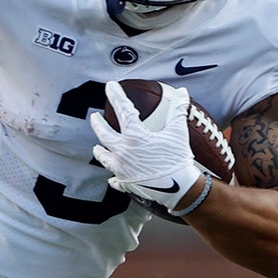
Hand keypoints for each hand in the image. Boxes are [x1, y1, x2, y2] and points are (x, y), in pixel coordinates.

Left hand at [89, 80, 199, 210]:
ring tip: (97, 147)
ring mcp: (122, 169)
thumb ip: (179, 110)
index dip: (116, 96)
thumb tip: (183, 92)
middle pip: (105, 134)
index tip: (110, 86)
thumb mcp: (178, 132)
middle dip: (98, 124)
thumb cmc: (177, 160)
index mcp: (135, 136)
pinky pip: (115, 179)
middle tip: (94, 117)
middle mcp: (123, 152)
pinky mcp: (126, 183)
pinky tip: (112, 178)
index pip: (123, 110)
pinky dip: (114, 178)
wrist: (178, 190)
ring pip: (105, 158)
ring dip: (100, 151)